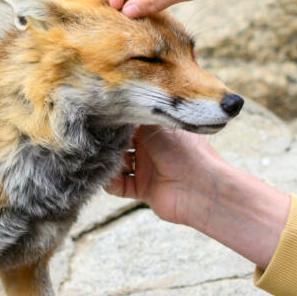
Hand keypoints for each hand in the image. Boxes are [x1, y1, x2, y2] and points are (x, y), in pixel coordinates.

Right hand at [107, 125, 289, 268]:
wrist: (202, 187)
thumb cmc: (185, 151)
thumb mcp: (158, 126)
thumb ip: (135, 118)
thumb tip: (115, 105)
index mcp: (157, 130)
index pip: (129, 124)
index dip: (115, 123)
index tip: (98, 118)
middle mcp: (150, 149)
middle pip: (120, 144)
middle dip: (107, 143)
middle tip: (93, 140)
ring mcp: (146, 169)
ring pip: (117, 165)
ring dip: (107, 162)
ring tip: (98, 158)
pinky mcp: (143, 189)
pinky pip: (119, 186)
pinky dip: (110, 182)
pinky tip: (106, 176)